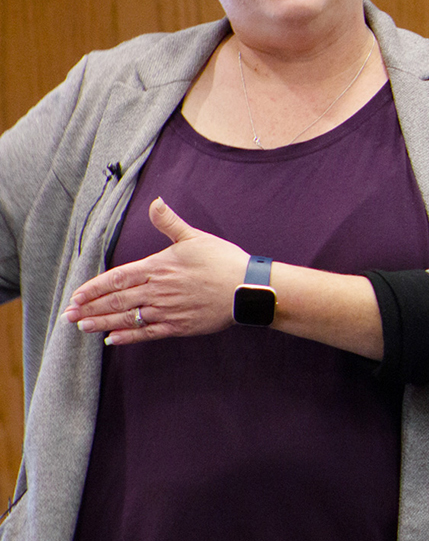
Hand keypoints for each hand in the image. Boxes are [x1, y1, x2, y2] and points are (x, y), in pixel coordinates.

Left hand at [63, 198, 247, 344]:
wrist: (247, 288)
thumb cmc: (222, 260)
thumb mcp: (195, 237)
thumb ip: (169, 222)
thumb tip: (156, 202)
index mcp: (158, 268)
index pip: (118, 278)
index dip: (95, 287)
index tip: (76, 295)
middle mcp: (157, 291)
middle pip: (116, 300)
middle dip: (90, 308)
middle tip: (70, 315)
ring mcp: (167, 310)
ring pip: (127, 318)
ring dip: (102, 322)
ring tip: (83, 326)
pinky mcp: (178, 326)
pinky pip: (147, 333)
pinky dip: (128, 337)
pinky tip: (112, 339)